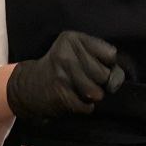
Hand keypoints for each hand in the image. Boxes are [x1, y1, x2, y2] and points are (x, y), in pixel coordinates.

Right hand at [6, 30, 126, 120]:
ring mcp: (62, 76)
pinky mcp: (60, 95)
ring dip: (93, 96)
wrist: (30, 85)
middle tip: (86, 78)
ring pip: (97, 93)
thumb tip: (115, 82)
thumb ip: (102, 59)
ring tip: (80, 89)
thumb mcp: (77, 51)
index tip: (97, 63)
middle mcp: (66, 55)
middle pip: (105, 75)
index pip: (111, 54)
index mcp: (72, 39)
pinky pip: (87, 107)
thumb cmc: (61, 66)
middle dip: (101, 81)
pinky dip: (84, 107)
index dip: (108, 63)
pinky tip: (73, 98)